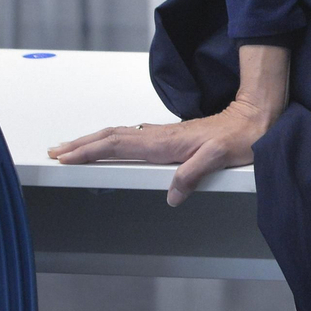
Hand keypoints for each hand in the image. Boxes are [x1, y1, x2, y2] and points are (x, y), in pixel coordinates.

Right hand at [49, 42, 289, 206]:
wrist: (256, 115)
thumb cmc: (241, 136)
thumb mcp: (220, 157)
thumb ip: (194, 174)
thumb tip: (171, 196)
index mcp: (166, 143)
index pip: (118, 146)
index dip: (90, 151)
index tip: (67, 156)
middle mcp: (161, 137)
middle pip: (112, 137)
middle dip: (81, 144)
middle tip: (55, 151)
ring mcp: (165, 135)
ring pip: (120, 135)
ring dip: (93, 140)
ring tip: (72, 147)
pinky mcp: (171, 136)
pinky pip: (132, 137)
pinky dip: (112, 140)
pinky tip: (109, 144)